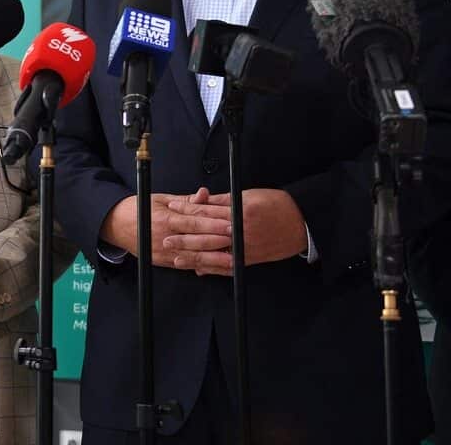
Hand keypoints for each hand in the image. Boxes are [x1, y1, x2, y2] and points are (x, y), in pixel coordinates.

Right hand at [100, 188, 231, 268]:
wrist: (115, 225)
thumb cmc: (139, 209)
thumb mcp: (160, 199)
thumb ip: (185, 200)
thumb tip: (204, 194)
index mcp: (165, 218)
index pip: (194, 221)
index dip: (214, 224)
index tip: (231, 224)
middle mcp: (165, 236)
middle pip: (197, 240)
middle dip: (219, 241)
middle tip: (239, 241)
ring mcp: (163, 251)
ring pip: (193, 256)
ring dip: (214, 258)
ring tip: (232, 259)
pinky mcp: (162, 261)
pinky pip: (185, 265)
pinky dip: (201, 266)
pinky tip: (215, 267)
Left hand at [169, 189, 306, 275]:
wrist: (301, 223)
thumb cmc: (275, 205)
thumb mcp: (247, 196)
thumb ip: (222, 202)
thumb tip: (200, 201)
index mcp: (237, 214)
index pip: (205, 213)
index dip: (185, 211)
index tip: (171, 209)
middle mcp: (239, 233)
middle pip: (205, 237)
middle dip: (183, 239)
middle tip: (166, 239)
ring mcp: (244, 249)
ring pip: (214, 256)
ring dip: (193, 258)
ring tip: (176, 259)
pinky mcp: (250, 260)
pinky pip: (227, 267)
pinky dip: (213, 269)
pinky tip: (199, 270)